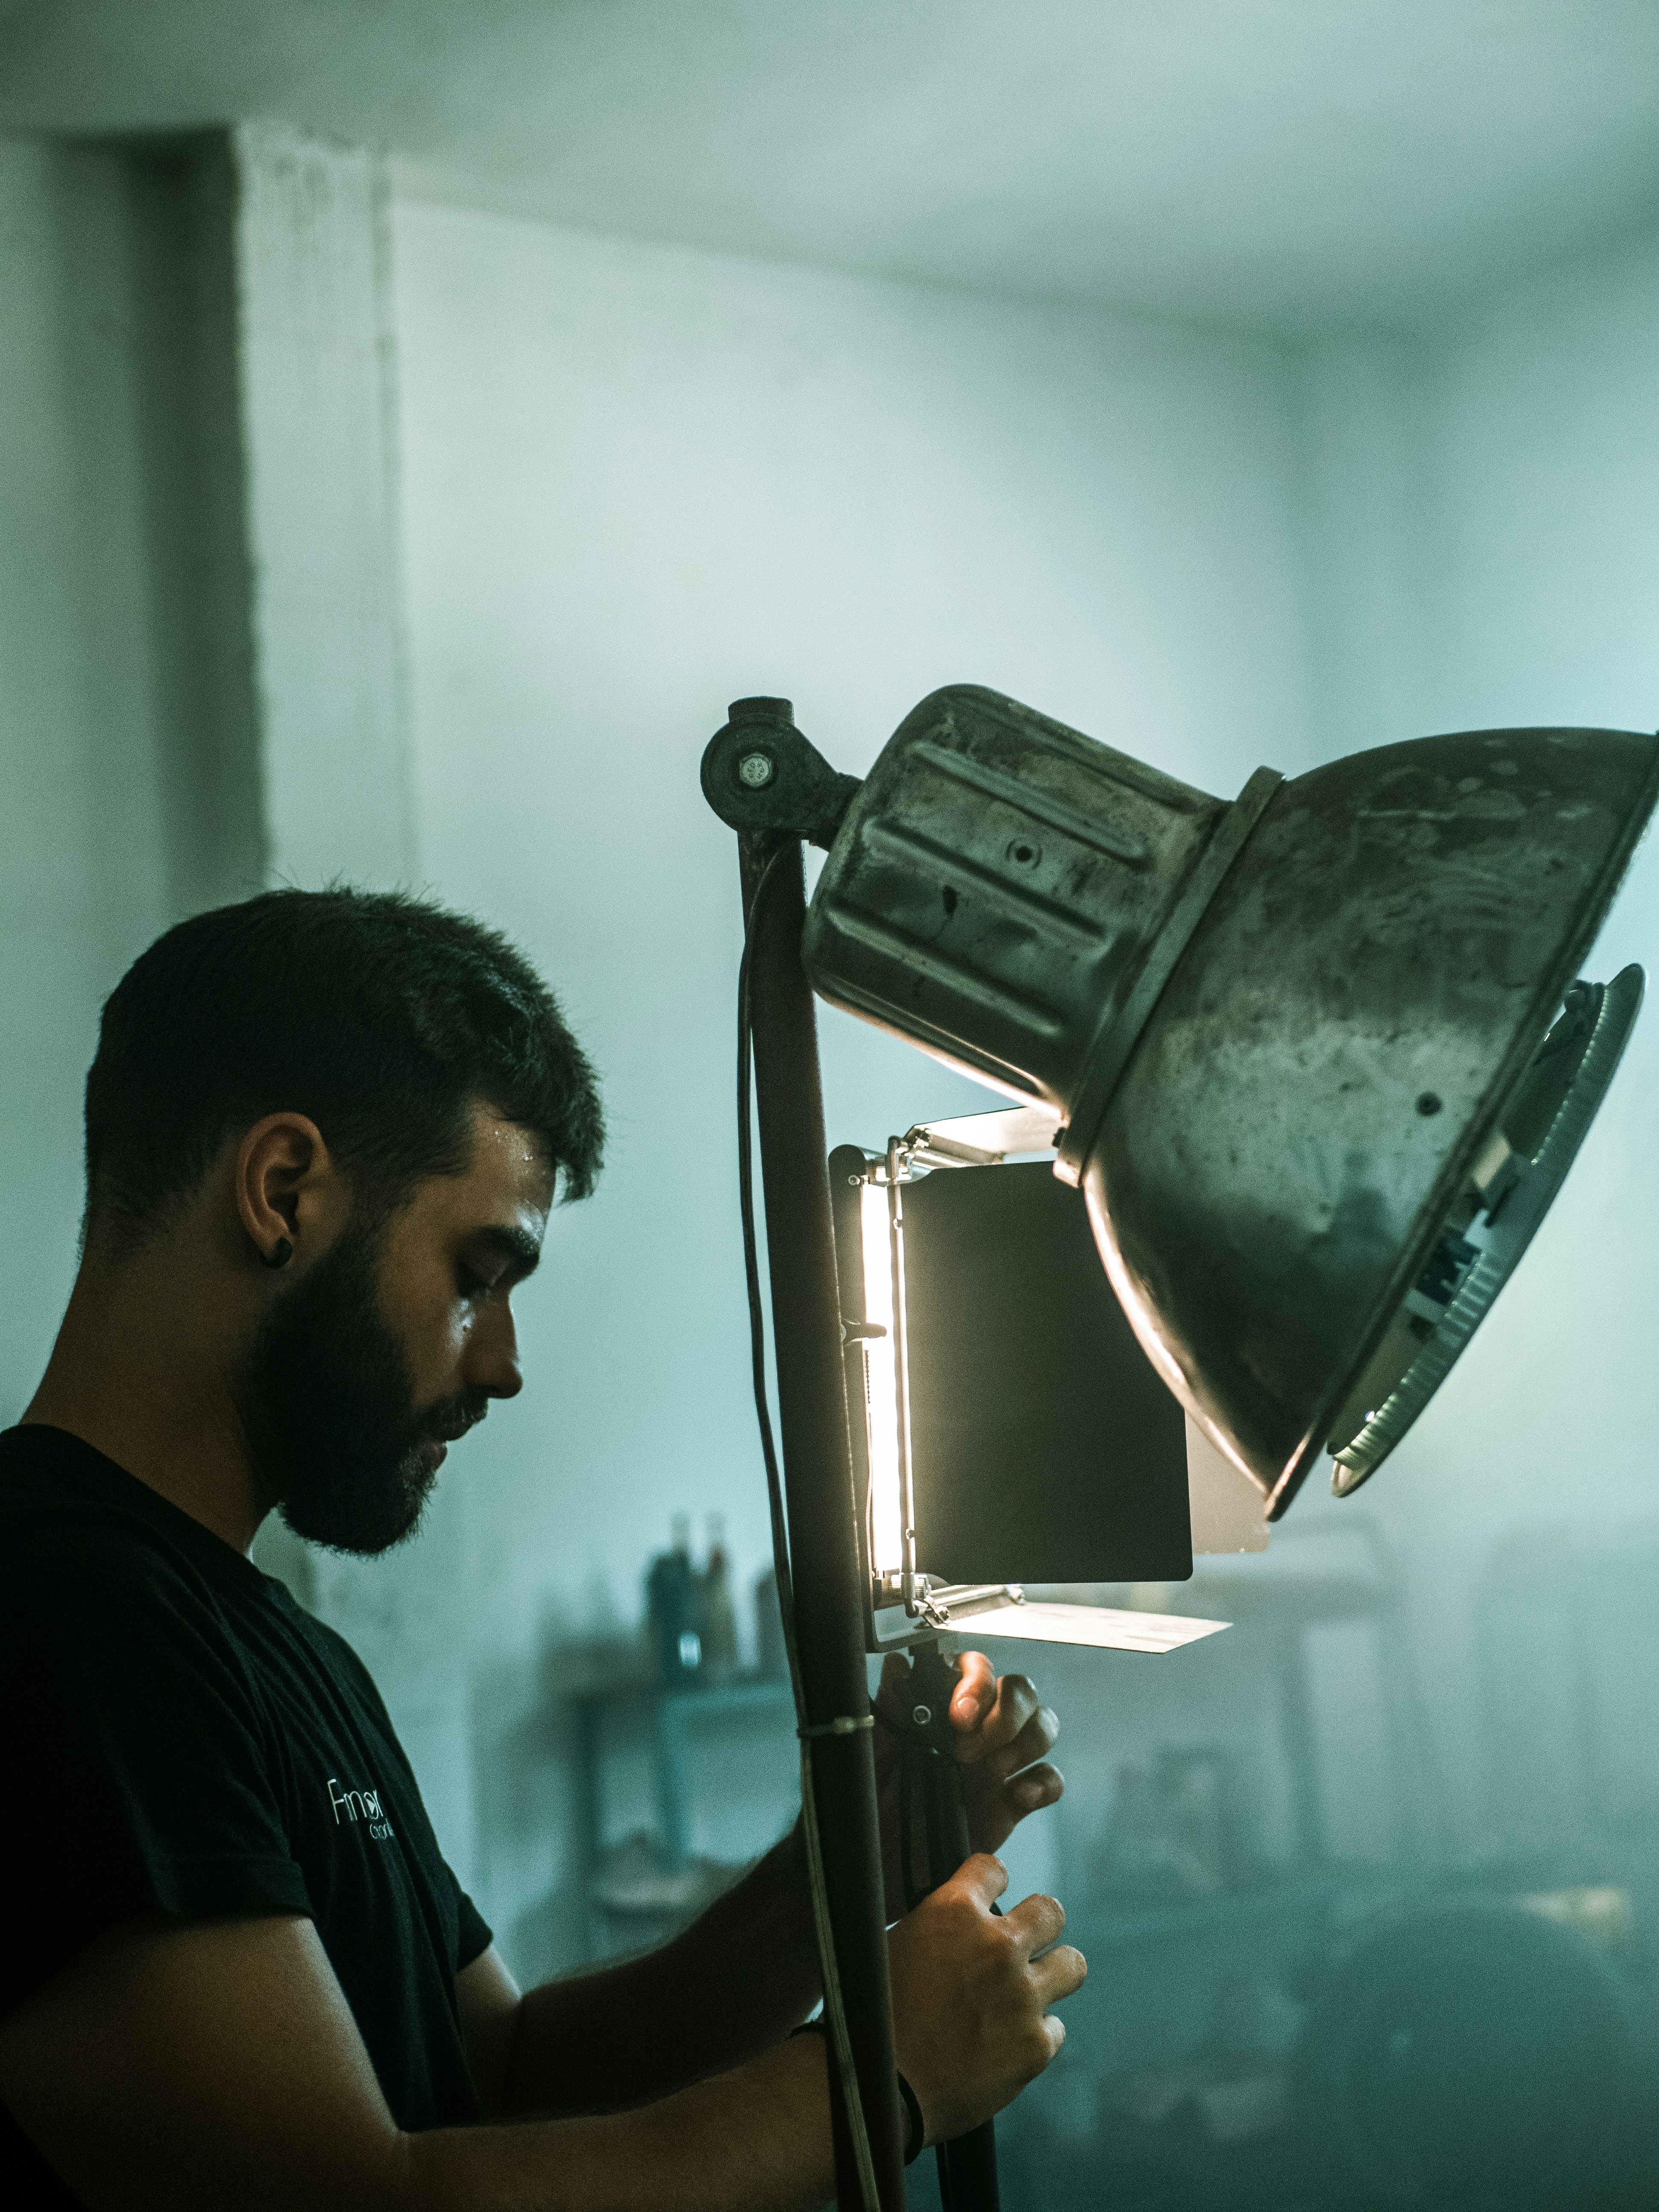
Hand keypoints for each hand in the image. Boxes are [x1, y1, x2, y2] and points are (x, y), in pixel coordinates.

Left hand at [873, 1649, 1061, 1916]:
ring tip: (992, 1771)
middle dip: (1004, 1715)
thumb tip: (898, 1663)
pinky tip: (1018, 1796)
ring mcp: (998, 1762)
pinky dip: (1042, 1783)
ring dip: (1025, 1742)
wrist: (879, 1863)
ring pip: (1042, 1726)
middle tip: (969, 1750)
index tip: (959, 1715)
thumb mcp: (871, 1751)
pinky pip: (1049, 1779)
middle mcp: (975, 1728)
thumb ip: (889, 1706)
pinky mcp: (1012, 1801)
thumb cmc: (869, 1803)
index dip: (977, 1683)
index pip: (976, 1669)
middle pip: (1019, 1691)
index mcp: (942, 1708)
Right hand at [887, 1852, 1085, 2143]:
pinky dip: (1035, 2035)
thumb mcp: (896, 1944)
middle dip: (1038, 1925)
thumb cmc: (873, 2015)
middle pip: (1050, 1911)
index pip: (992, 1869)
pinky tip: (1007, 2046)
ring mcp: (1022, 1996)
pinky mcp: (1035, 2046)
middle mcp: (997, 1946)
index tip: (988, 1897)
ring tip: (1031, 1991)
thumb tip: (960, 1921)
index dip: (990, 1882)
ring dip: (1053, 1973)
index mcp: (954, 1911)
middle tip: (1022, 1946)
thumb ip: (938, 1925)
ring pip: (1072, 1964)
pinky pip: (1055, 2028)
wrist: (878, 2088)